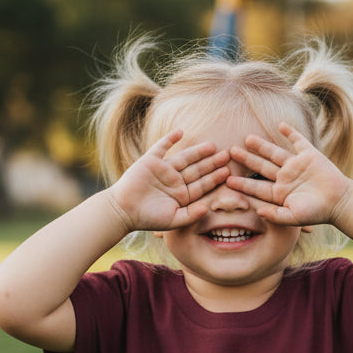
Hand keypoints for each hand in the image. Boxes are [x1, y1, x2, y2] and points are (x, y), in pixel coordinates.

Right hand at [108, 129, 230, 231]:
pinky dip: (169, 139)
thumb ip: (191, 215)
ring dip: (198, 151)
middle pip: (197, 169)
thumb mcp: (173, 220)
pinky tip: (181, 132)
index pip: (202, 185)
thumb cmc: (148, 219)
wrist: (123, 210)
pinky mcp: (150, 161)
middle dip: (212, 162)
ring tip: (212, 145)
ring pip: (185, 158)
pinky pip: (162, 147)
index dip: (215, 178)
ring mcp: (163, 170)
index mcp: (182, 195)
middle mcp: (175, 181)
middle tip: (228, 154)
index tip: (228, 171)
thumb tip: (208, 208)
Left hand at [228, 123, 352, 226]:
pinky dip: (290, 133)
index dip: (242, 184)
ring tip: (247, 138)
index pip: (256, 187)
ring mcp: (296, 165)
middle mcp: (285, 178)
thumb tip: (258, 211)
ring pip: (274, 153)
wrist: (339, 202)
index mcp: (279, 193)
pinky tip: (280, 125)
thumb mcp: (293, 217)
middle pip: (261, 167)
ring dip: (261, 145)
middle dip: (246, 160)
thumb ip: (275, 215)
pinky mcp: (309, 155)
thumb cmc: (316, 213)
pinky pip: (297, 141)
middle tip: (230, 152)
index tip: (227, 180)